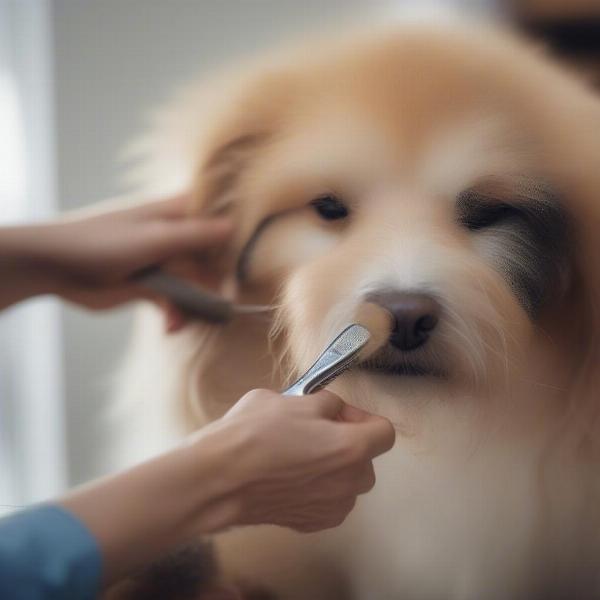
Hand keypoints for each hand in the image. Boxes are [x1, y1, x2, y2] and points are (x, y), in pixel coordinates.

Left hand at [0, 194, 231, 311]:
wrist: (56, 267)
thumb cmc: (102, 241)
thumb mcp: (156, 237)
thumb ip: (197, 236)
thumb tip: (236, 228)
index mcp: (180, 214)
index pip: (221, 220)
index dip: (237, 242)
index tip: (247, 266)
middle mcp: (177, 236)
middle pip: (214, 260)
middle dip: (218, 284)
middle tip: (226, 304)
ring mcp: (166, 262)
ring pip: (198, 286)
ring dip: (195, 306)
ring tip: (185, 321)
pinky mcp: (153, 286)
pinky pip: (178, 303)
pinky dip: (176, 315)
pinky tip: (169, 326)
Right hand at [194, 389, 395, 532]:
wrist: (219, 478)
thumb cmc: (253, 433)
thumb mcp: (292, 398)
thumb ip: (324, 404)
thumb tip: (332, 410)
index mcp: (350, 447)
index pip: (385, 432)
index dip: (364, 418)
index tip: (340, 415)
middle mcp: (349, 482)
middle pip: (367, 459)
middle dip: (348, 442)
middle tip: (314, 431)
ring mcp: (331, 507)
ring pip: (348, 483)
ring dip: (334, 468)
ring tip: (299, 456)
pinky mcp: (311, 524)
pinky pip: (329, 502)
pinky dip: (319, 490)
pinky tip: (290, 479)